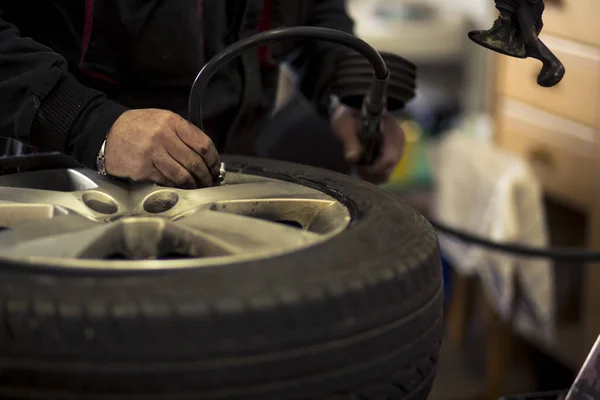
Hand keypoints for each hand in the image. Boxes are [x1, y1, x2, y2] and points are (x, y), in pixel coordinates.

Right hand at [104, 109, 220, 188]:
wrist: (107, 132)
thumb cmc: (139, 126)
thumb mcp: (162, 119)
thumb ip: (183, 133)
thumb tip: (206, 154)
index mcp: (171, 122)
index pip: (202, 144)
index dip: (213, 159)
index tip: (215, 167)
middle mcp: (162, 137)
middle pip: (194, 162)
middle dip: (205, 175)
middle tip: (209, 181)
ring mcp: (151, 154)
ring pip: (182, 175)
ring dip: (193, 184)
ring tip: (197, 186)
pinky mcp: (142, 170)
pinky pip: (167, 181)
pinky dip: (177, 186)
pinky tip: (180, 186)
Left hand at [331, 104, 404, 183]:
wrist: (354, 111)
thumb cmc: (350, 116)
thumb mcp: (346, 125)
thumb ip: (350, 141)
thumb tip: (352, 158)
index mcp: (391, 130)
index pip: (389, 158)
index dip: (374, 168)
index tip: (358, 167)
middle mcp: (398, 141)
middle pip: (388, 168)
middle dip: (370, 173)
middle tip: (355, 168)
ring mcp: (396, 149)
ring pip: (386, 173)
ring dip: (370, 175)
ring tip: (357, 166)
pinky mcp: (391, 155)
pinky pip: (385, 171)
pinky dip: (373, 174)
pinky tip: (362, 167)